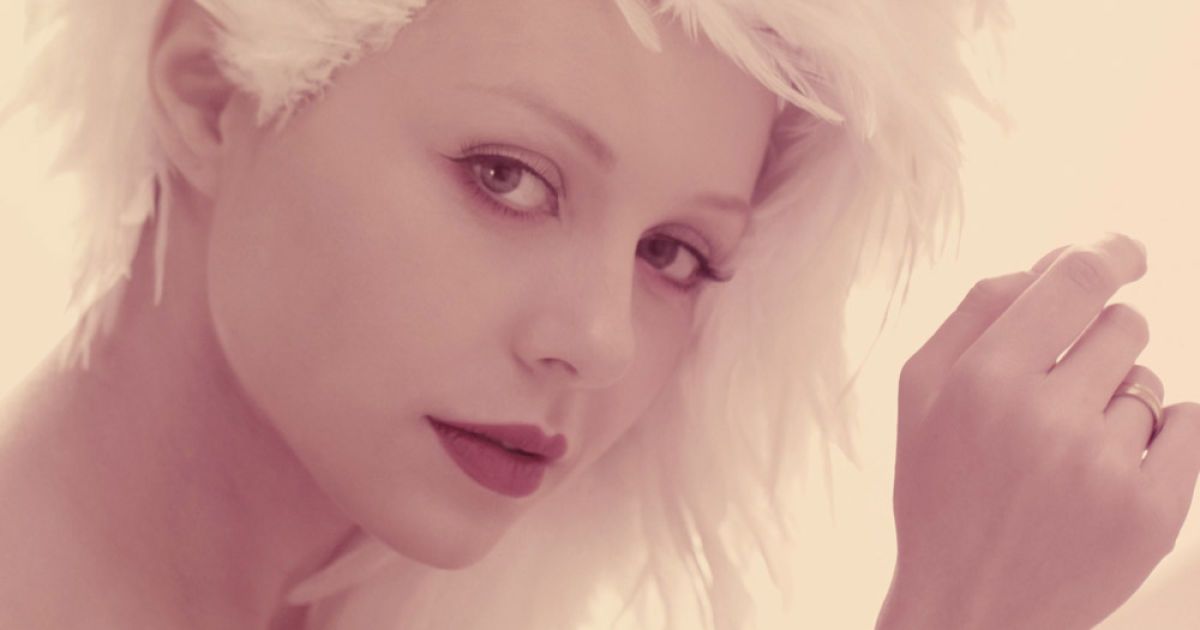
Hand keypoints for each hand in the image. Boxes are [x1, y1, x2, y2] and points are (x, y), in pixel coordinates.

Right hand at [877, 234, 1199, 629]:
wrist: (970, 608)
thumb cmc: (939, 489)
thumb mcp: (920, 393)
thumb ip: (976, 312)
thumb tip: (1052, 258)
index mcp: (983, 380)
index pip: (1076, 278)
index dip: (1109, 252)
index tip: (1125, 253)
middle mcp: (1047, 418)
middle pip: (1124, 325)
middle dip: (1100, 344)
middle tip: (1061, 393)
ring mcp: (1105, 468)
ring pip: (1150, 384)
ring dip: (1118, 403)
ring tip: (1069, 455)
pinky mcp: (1152, 514)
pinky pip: (1191, 425)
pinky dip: (1165, 434)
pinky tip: (1115, 465)